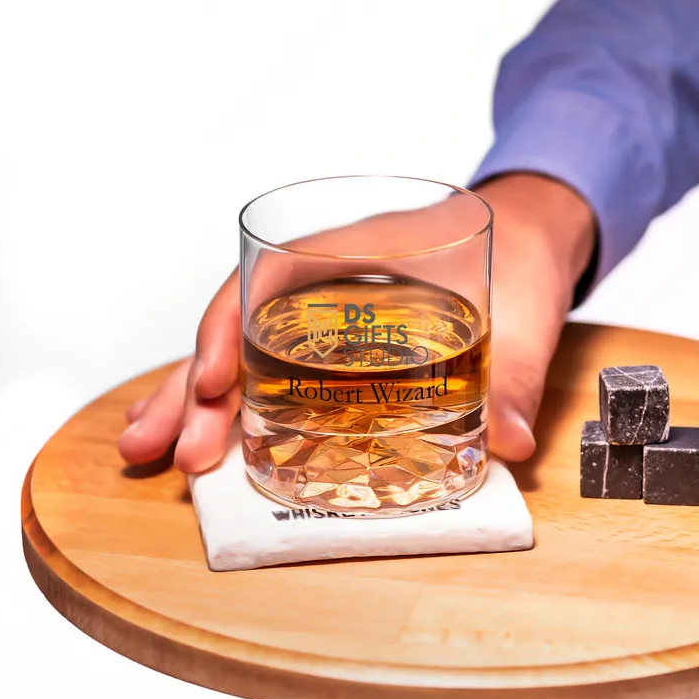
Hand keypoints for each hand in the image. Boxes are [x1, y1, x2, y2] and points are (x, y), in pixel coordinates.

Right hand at [118, 173, 594, 470]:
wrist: (536, 240)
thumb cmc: (522, 255)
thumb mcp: (525, 311)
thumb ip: (518, 375)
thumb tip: (514, 443)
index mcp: (360, 250)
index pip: (270, 279)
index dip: (232, 328)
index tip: (216, 383)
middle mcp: (329, 284)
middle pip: (240, 330)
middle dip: (196, 391)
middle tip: (171, 454)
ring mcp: (329, 319)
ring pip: (246, 357)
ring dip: (200, 407)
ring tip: (161, 457)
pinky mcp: (342, 352)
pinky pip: (279, 377)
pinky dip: (245, 413)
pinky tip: (221, 448)